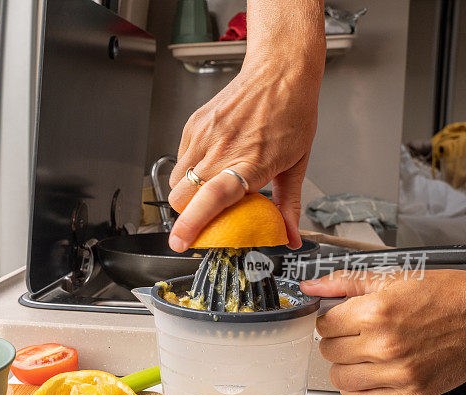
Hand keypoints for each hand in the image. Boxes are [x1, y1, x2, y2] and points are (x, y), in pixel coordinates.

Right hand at [168, 59, 321, 251]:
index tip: (181, 243)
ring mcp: (204, 136)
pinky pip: (180, 160)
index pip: (211, 198)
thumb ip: (289, 206)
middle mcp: (222, 149)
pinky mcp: (193, 125)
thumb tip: (290, 238)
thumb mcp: (297, 165)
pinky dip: (191, 169)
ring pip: (176, 182)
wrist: (280, 71)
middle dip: (186, 214)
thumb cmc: (292, 113)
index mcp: (251, 163)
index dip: (191, 224)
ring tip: (210, 185)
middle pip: (181, 197)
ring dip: (186, 193)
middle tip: (203, 215)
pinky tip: (212, 161)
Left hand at [300, 270, 465, 394]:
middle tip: (352, 336)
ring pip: (340, 379)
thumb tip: (311, 287)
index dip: (329, 321)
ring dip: (344, 367)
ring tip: (359, 356)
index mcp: (376, 313)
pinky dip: (356, 393)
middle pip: (328, 352)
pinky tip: (364, 379)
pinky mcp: (411, 393)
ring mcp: (398, 372)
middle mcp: (384, 345)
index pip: (323, 326)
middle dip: (336, 342)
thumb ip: (344, 282)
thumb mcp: (393, 279)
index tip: (339, 321)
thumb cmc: (446, 297)